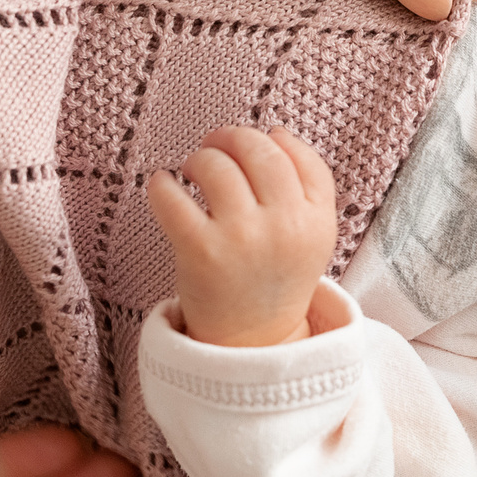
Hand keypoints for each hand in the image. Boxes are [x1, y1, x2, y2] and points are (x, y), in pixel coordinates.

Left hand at [145, 125, 338, 347]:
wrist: (251, 344)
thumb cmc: (274, 279)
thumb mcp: (311, 236)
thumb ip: (309, 185)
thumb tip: (277, 132)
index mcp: (317, 221)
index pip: (297, 155)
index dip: (271, 140)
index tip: (251, 147)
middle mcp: (285, 226)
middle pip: (257, 150)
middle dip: (229, 138)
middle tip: (214, 148)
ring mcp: (243, 238)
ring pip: (215, 165)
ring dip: (198, 159)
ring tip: (191, 171)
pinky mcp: (201, 252)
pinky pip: (171, 197)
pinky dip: (159, 185)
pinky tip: (162, 188)